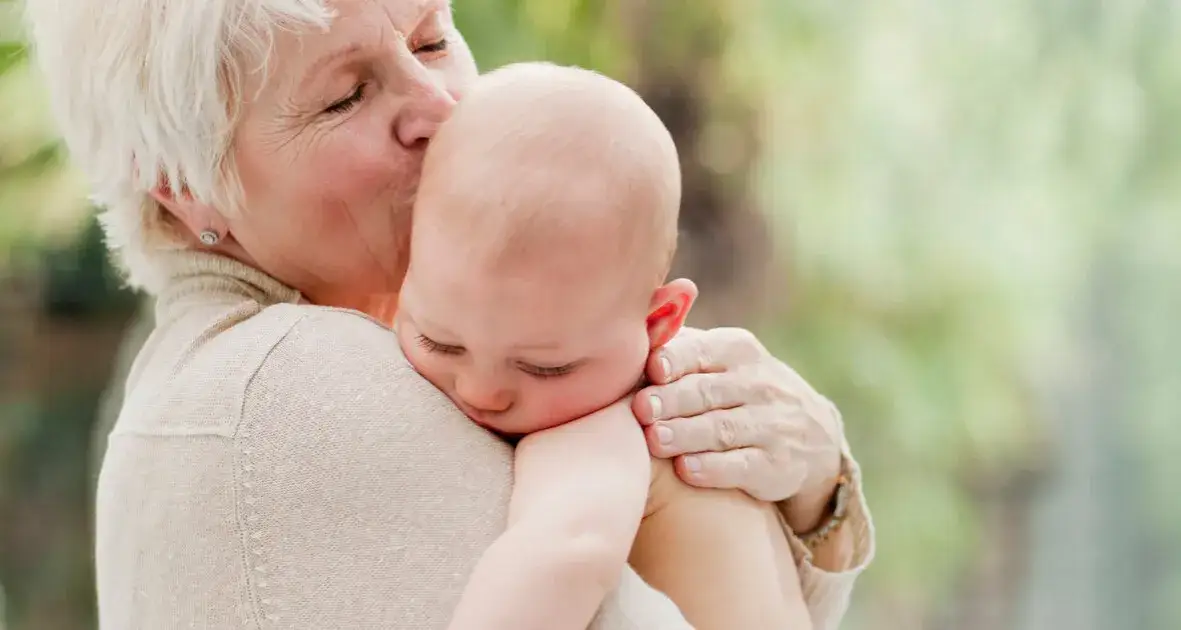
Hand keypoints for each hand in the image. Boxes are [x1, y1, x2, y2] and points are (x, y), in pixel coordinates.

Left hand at [633, 327, 844, 530]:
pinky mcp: (776, 467)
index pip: (704, 350)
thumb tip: (636, 324)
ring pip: (723, 429)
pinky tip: (686, 470)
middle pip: (708, 392)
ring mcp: (771, 426)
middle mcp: (759, 385)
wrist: (812, 436)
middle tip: (642, 409)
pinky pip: (743, 466)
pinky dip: (713, 469)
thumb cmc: (739, 389)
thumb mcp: (723, 357)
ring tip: (655, 439)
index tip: (653, 369)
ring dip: (687, 434)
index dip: (677, 359)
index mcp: (738, 351)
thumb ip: (680, 343)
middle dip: (673, 399)